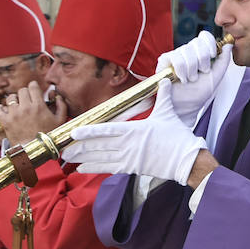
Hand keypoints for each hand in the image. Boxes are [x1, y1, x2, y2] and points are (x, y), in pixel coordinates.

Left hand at [0, 82, 63, 145]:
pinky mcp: (5, 121)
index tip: (34, 90)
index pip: (33, 86)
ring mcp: (14, 114)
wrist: (35, 150)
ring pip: (10, 98)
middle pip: (22, 90)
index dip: (33, 87)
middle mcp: (26, 107)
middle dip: (25, 93)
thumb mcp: (60, 121)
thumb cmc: (48, 136)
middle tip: (26, 100)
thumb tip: (57, 96)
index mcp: (39, 106)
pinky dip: (0, 109)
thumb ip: (61, 106)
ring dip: (14, 100)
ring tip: (16, 106)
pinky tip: (5, 111)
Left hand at [64, 88, 205, 183]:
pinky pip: (109, 169)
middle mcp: (129, 145)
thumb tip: (164, 80)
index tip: (74, 131)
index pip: (107, 130)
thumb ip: (163, 96)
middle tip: (62, 148)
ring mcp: (130, 158)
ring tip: (68, 158)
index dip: (89, 131)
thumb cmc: (177, 136)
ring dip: (83, 158)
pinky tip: (82, 169)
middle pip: (99, 146)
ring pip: (101, 158)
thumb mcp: (168, 113)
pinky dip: (95, 168)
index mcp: (135, 130)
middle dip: (80, 147)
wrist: (187, 159)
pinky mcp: (133, 168)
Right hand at [156, 30, 229, 127]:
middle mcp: (187, 51)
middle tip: (201, 72)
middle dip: (203, 60)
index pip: (205, 36)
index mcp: (200, 52)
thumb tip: (229, 45)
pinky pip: (175, 58)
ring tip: (190, 79)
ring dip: (191, 69)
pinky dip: (181, 70)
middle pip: (197, 43)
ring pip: (186, 51)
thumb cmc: (199, 93)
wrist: (186, 107)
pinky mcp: (165, 60)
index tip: (213, 55)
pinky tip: (181, 78)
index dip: (210, 43)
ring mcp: (175, 54)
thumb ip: (224, 60)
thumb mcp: (216, 76)